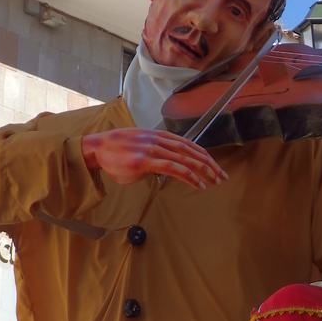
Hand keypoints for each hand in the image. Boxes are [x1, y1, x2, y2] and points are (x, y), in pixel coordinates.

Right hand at [81, 129, 227, 189]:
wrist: (98, 148)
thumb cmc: (118, 151)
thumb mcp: (142, 147)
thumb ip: (156, 153)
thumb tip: (167, 165)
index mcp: (160, 135)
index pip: (189, 144)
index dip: (205, 155)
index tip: (216, 166)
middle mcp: (160, 140)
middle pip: (192, 151)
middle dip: (210, 164)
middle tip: (223, 176)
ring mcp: (153, 149)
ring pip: (186, 159)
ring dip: (203, 171)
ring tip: (214, 181)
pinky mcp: (146, 160)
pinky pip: (173, 168)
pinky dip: (188, 176)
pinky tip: (198, 184)